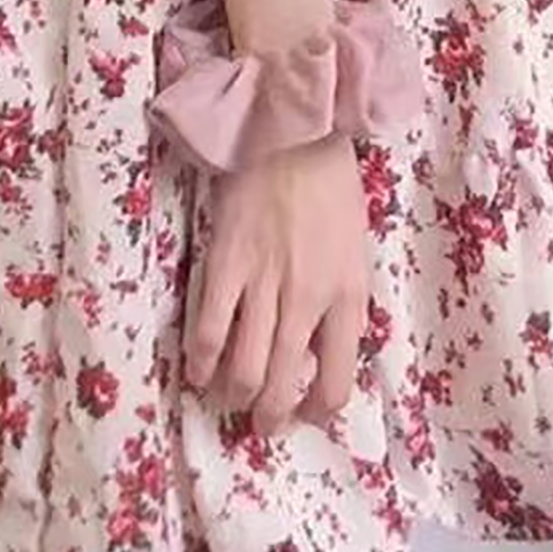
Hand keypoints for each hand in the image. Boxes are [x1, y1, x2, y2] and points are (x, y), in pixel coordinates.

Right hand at [183, 132, 370, 434]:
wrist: (292, 131)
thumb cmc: (330, 186)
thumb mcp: (355, 250)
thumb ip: (341, 302)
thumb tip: (321, 351)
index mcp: (349, 296)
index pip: (337, 381)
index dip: (317, 411)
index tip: (304, 413)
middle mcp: (308, 298)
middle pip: (283, 386)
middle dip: (268, 417)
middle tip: (260, 420)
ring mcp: (264, 282)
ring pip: (243, 370)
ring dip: (233, 396)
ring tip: (227, 397)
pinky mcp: (225, 263)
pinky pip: (207, 330)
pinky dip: (199, 361)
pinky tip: (197, 369)